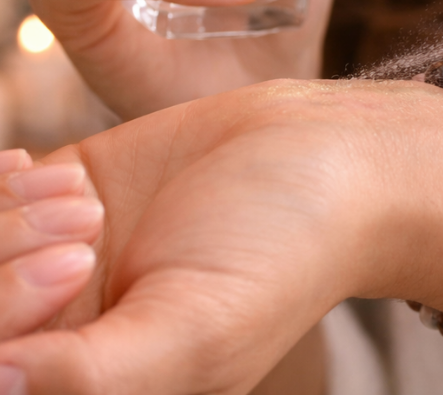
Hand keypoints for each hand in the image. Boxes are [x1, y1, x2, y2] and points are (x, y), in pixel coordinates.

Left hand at [0, 78, 442, 394]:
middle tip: (89, 235)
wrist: (329, 151)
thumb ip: (92, 376)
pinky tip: (60, 176)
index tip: (79, 271)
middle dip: (9, 262)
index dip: (8, 313)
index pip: (2, 366)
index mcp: (108, 383)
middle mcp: (76, 328)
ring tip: (89, 202)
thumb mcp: (200, 332)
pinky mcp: (69, 197)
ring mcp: (65, 260)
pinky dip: (9, 182)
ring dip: (16, 216)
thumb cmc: (287, 250)